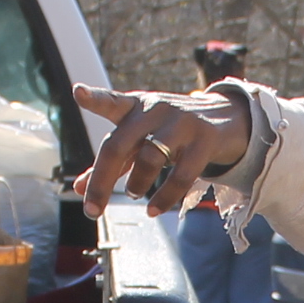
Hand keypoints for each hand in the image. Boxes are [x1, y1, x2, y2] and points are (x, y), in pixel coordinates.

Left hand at [72, 84, 251, 217]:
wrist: (225, 117)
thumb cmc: (170, 130)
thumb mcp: (141, 137)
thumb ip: (112, 161)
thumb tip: (79, 188)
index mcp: (134, 107)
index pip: (111, 102)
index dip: (94, 98)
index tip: (78, 92)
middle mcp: (154, 111)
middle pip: (119, 144)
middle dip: (101, 180)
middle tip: (92, 209)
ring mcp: (181, 124)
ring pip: (150, 158)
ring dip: (137, 183)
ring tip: (134, 195)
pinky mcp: (204, 142)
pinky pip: (182, 175)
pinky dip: (164, 197)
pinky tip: (154, 209)